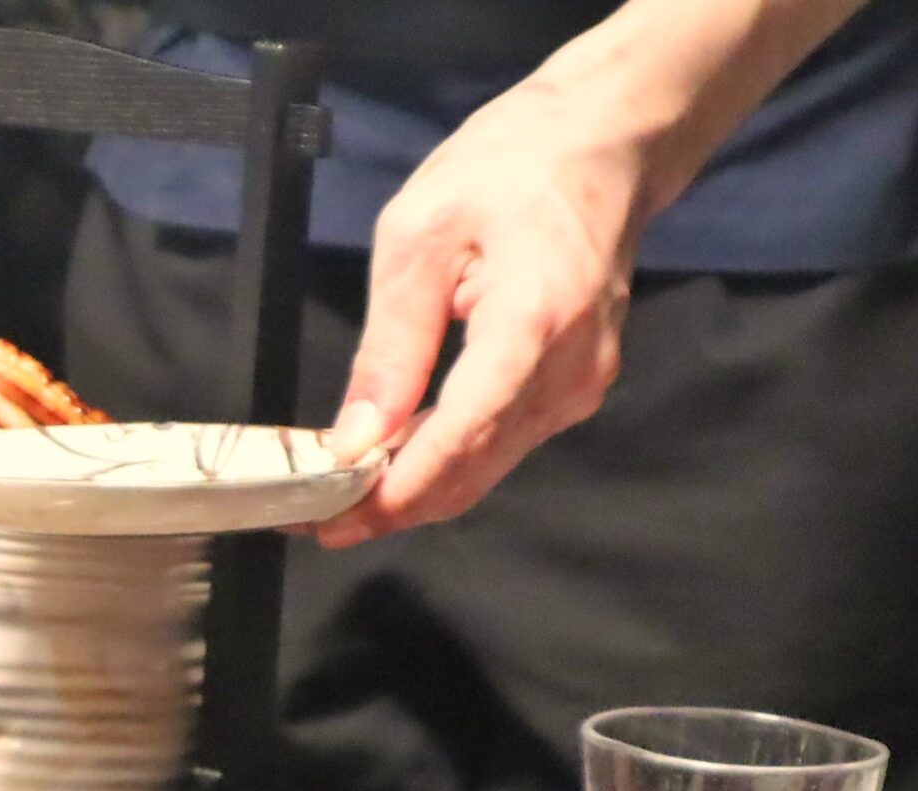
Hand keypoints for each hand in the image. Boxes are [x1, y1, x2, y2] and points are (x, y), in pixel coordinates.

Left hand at [312, 77, 642, 546]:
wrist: (604, 140)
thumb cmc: (509, 166)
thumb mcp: (418, 239)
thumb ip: (390, 348)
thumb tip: (354, 440)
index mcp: (532, 326)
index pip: (458, 444)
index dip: (390, 497)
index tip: (327, 524)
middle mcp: (570, 372)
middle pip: (472, 474)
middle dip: (390, 506)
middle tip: (313, 519)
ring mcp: (583, 384)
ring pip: (487, 468)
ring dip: (415, 490)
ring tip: (340, 494)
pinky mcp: (579, 385)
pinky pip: (504, 443)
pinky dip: (448, 459)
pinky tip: (396, 457)